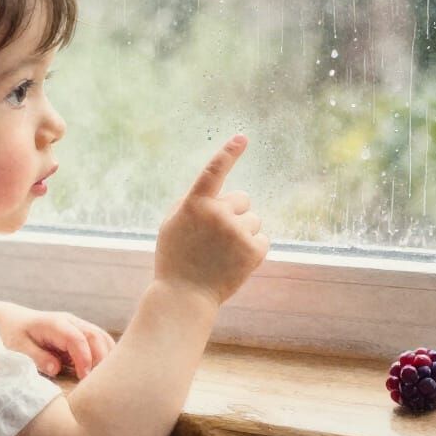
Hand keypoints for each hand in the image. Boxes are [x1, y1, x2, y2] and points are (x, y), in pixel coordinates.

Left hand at [0, 301, 116, 379]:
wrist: (12, 321)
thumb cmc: (14, 335)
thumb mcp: (18, 348)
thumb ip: (37, 357)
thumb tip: (56, 368)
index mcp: (55, 324)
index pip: (77, 338)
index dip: (84, 358)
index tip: (84, 378)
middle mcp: (70, 322)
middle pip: (95, 336)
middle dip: (101, 359)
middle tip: (99, 383)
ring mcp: (78, 326)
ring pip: (102, 337)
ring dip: (107, 357)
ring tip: (104, 380)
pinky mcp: (81, 333)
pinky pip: (100, 341)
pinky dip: (105, 355)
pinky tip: (103, 373)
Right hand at [153, 134, 269, 306]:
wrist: (185, 297)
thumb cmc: (176, 258)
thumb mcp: (172, 224)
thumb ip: (193, 202)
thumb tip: (219, 191)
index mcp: (195, 204)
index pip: (214, 170)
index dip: (229, 152)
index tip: (243, 137)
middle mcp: (218, 214)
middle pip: (242, 199)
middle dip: (234, 213)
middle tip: (216, 238)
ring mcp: (238, 232)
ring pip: (253, 220)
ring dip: (243, 232)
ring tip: (222, 254)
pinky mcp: (254, 251)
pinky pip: (262, 239)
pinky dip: (252, 250)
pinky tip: (235, 263)